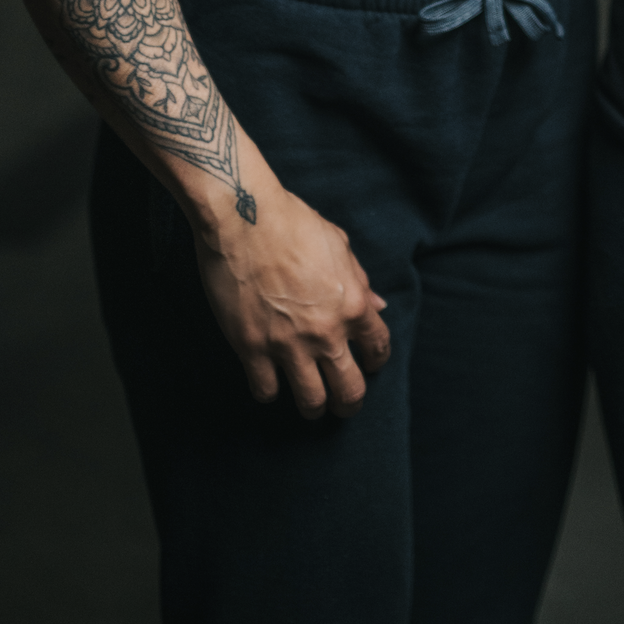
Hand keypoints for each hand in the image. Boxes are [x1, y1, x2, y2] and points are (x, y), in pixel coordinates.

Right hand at [194, 184, 392, 418]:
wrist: (244, 217)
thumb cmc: (293, 223)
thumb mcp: (339, 245)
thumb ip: (359, 280)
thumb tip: (377, 304)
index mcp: (353, 303)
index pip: (378, 348)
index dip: (377, 361)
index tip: (369, 365)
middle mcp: (326, 331)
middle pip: (349, 390)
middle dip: (349, 402)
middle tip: (342, 403)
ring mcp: (288, 344)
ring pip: (311, 401)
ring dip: (313, 406)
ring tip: (309, 404)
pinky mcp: (252, 348)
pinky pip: (266, 391)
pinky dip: (270, 391)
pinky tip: (269, 381)